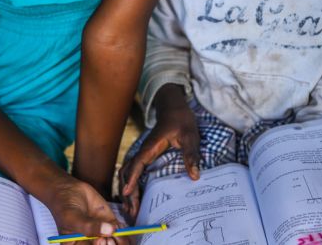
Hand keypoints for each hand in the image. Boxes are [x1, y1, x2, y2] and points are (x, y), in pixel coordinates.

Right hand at [48, 176, 128, 244]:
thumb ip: (89, 227)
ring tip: (113, 229)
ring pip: (116, 244)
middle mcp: (91, 244)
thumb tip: (110, 231)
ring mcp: (102, 234)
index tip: (100, 239)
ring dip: (120, 240)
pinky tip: (115, 223)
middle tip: (107, 236)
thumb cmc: (65, 207)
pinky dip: (123, 231)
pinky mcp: (110, 224)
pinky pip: (121, 233)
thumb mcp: (73, 218)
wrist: (69, 189)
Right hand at [119, 84, 199, 218]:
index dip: (132, 178)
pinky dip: (130, 184)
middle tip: (132, 212)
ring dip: (126, 189)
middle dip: (127, 191)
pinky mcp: (145, 156)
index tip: (127, 193)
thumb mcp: (190, 136)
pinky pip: (132, 171)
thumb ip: (191, 155)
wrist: (174, 108)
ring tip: (131, 209)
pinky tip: (134, 197)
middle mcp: (143, 151)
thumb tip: (194, 176)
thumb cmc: (181, 121)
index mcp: (151, 146)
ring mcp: (142, 153)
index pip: (138, 163)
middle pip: (127, 171)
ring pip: (127, 172)